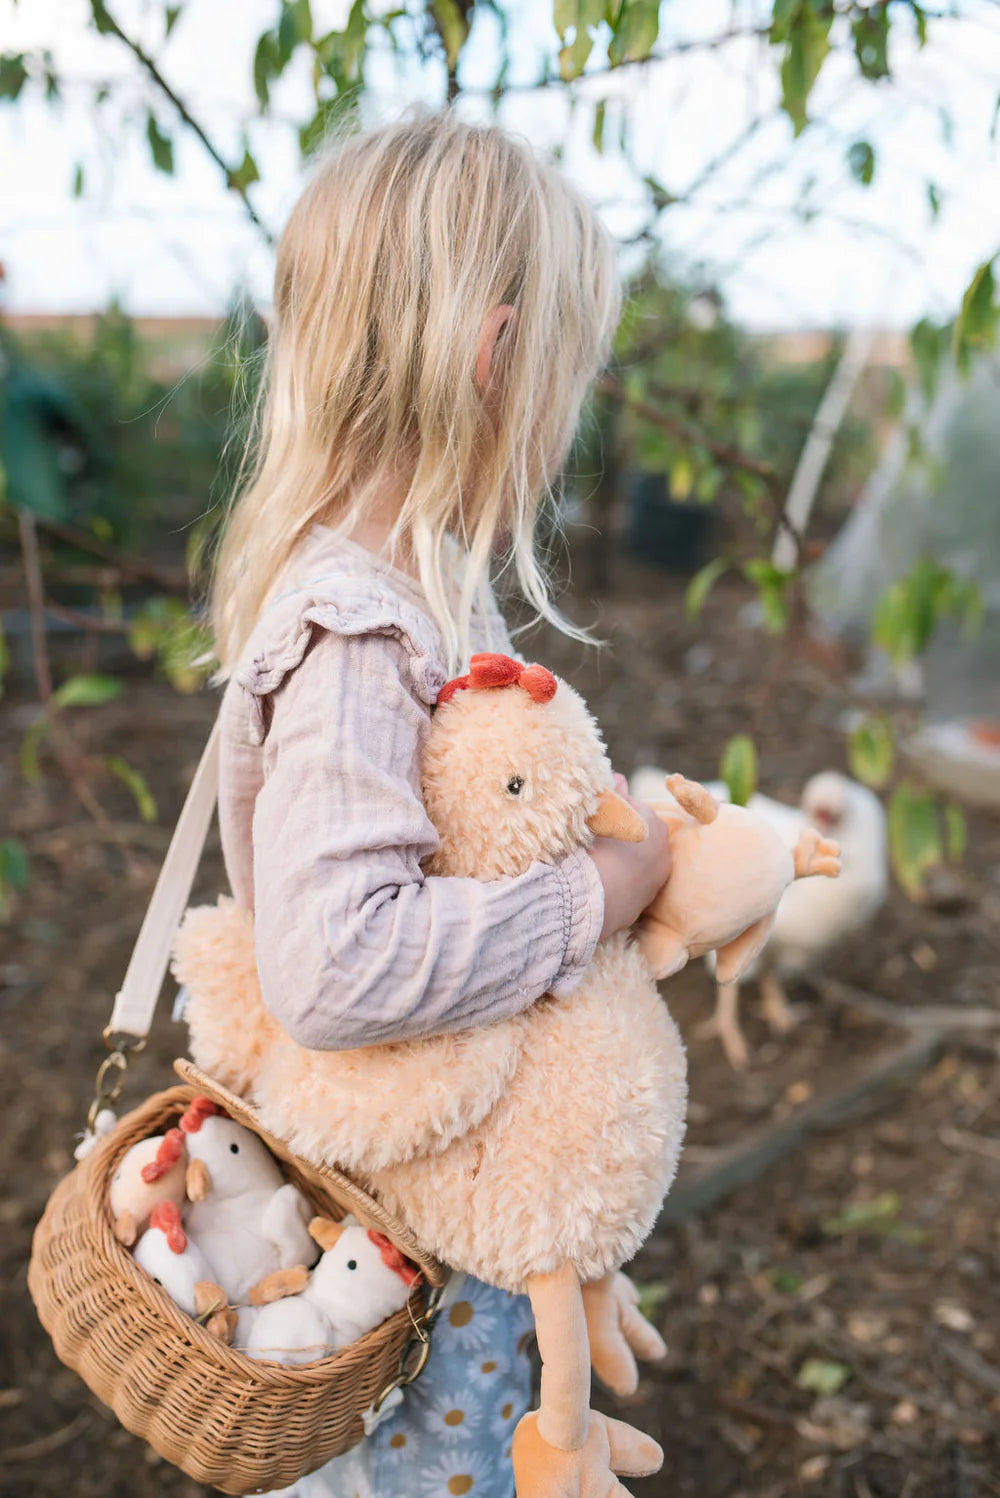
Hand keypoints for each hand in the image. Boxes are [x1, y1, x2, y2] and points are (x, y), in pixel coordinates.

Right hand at [589, 788, 670, 942]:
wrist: (590, 898)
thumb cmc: (594, 847)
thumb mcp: (602, 812)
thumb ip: (613, 793)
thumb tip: (619, 778)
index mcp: (654, 825)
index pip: (632, 808)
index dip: (611, 809)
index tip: (594, 814)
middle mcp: (662, 854)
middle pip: (637, 836)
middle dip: (619, 835)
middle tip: (592, 837)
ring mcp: (654, 882)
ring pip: (634, 863)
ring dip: (619, 860)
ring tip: (593, 861)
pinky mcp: (641, 906)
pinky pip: (628, 886)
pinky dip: (616, 882)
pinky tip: (597, 882)